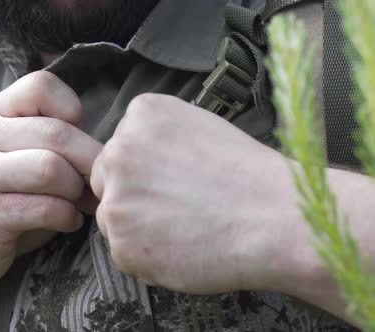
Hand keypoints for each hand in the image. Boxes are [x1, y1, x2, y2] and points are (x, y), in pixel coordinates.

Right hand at [0, 71, 102, 288]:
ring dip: (76, 191)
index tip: (75, 143)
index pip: (41, 86)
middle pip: (56, 133)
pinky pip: (46, 208)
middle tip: (97, 183)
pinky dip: (67, 217)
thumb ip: (51, 139)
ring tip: (77, 203)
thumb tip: (109, 146)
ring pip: (52, 169)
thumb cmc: (1, 198)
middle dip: (89, 162)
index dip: (72, 112)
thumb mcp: (17, 156)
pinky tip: (66, 222)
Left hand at [91, 94, 291, 293]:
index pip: (117, 149)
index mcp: (139, 116)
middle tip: (173, 209)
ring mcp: (116, 200)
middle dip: (130, 196)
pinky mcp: (122, 244)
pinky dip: (146, 257)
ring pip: (111, 218)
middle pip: (105, 180)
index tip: (169, 183)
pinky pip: (123, 251)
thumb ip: (155, 138)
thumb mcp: (198, 126)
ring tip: (182, 229)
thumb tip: (133, 159)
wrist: (275, 220)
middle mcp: (118, 152)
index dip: (141, 172)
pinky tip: (180, 248)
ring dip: (135, 228)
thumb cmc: (247, 174)